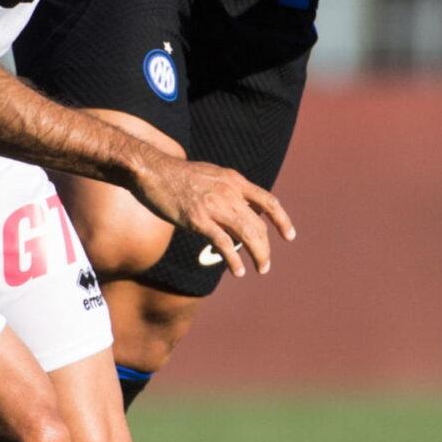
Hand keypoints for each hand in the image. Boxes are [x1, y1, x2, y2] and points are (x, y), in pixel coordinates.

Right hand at [132, 155, 296, 276]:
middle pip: (258, 224)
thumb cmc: (178, 175)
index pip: (268, 201)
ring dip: (258, 254)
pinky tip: (238, 271)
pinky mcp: (197, 219)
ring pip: (247, 234)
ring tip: (261, 268)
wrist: (152, 170)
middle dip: (265, 247)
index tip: (289, 236)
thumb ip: (229, 191)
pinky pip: (224, 243)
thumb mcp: (212, 175)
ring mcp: (214, 206)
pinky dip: (234, 259)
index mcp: (235, 181)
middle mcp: (229, 192)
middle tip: (265, 264)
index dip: (282, 220)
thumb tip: (241, 211)